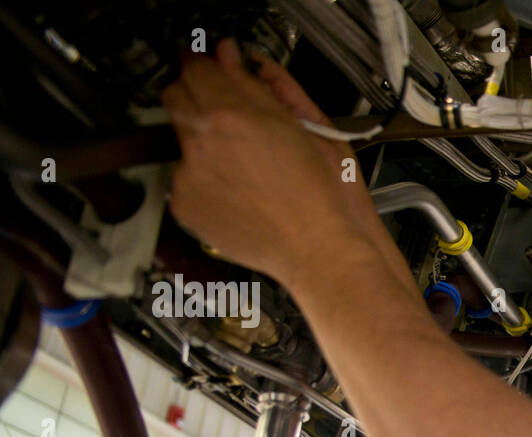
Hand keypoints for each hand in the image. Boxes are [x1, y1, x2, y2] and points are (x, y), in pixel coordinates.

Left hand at [161, 38, 382, 285]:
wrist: (317, 249)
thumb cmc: (319, 195)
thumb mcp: (301, 124)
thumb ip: (257, 84)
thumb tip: (231, 56)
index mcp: (229, 114)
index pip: (194, 66)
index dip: (201, 62)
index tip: (206, 64)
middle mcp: (201, 141)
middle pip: (176, 98)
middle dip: (195, 97)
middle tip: (224, 111)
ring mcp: (188, 176)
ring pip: (181, 141)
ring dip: (203, 144)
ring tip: (243, 166)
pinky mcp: (185, 205)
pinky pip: (184, 180)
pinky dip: (204, 181)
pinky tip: (237, 191)